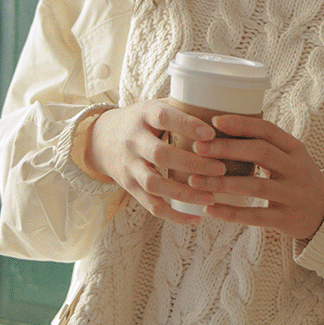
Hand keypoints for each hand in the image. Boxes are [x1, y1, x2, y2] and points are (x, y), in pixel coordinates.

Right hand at [85, 101, 227, 224]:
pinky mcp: (129, 187)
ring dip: (184, 193)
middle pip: (160, 154)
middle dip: (192, 164)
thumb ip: (182, 108)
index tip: (210, 133)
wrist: (100, 139)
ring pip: (154, 184)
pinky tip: (196, 218)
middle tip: (220, 168)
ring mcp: (129, 166)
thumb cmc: (141, 121)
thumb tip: (223, 112)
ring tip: (211, 197)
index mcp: (143, 115)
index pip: (163, 117)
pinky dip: (173, 215)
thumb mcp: (154, 106)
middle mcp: (133, 141)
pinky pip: (151, 205)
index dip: (186, 125)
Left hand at [186, 114, 323, 240]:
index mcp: (295, 149)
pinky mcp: (286, 218)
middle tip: (198, 149)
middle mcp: (296, 169)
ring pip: (255, 186)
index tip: (215, 121)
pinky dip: (231, 213)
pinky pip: (256, 215)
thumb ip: (266, 144)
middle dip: (227, 149)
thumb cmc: (297, 178)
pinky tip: (210, 210)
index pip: (268, 130)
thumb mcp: (290, 156)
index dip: (242, 125)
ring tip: (195, 181)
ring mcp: (292, 194)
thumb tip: (222, 126)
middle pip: (261, 153)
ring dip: (222, 183)